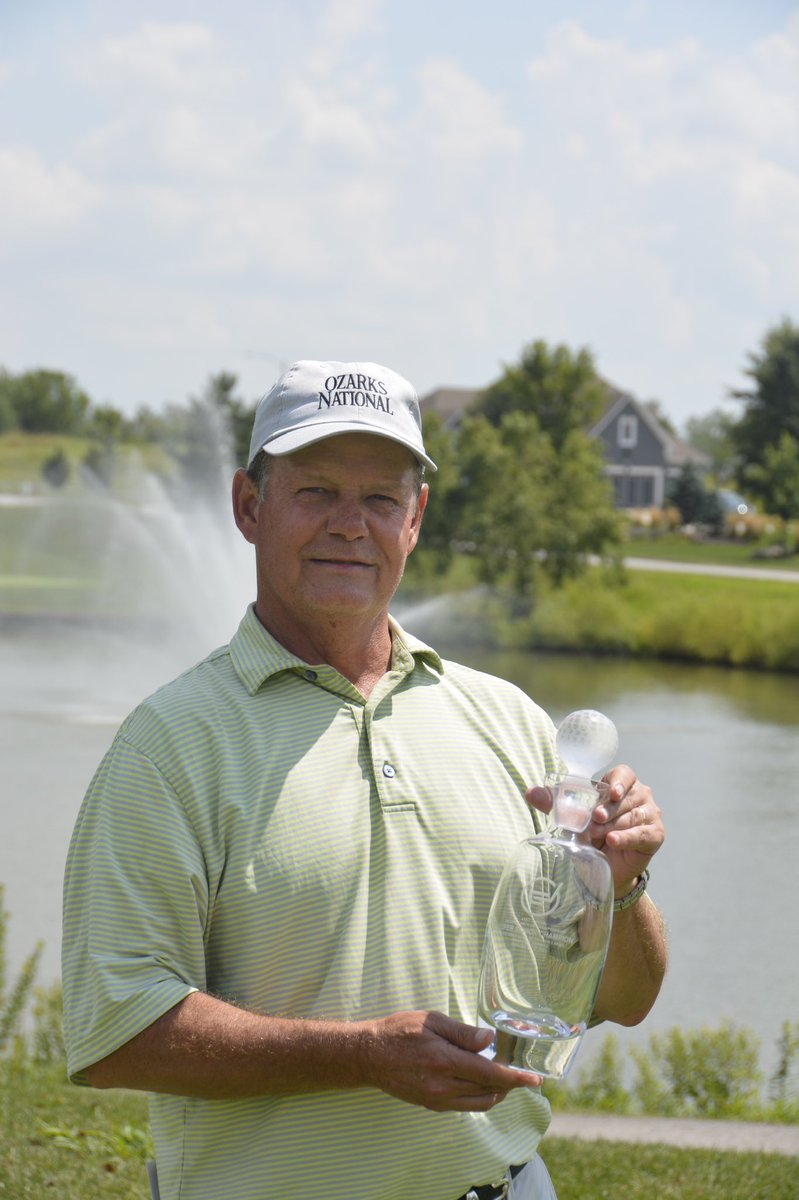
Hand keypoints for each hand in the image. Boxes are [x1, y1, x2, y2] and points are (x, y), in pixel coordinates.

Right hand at [360, 1010, 541, 1111]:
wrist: (369, 1055)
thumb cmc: (399, 1031)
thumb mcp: (431, 1021)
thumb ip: (462, 1032)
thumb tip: (489, 1040)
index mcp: (445, 1061)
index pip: (491, 1074)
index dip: (516, 1078)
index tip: (535, 1078)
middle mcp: (444, 1086)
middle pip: (489, 1091)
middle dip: (511, 1084)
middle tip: (523, 1072)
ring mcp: (437, 1099)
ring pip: (479, 1102)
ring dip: (497, 1092)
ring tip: (506, 1078)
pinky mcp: (432, 1104)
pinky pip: (465, 1105)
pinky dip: (480, 1096)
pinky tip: (481, 1082)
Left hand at [527, 765, 664, 896]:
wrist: (602, 866)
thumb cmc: (589, 834)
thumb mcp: (571, 817)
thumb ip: (552, 803)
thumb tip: (530, 793)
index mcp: (620, 784)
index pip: (624, 774)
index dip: (618, 781)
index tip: (609, 792)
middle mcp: (640, 795)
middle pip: (627, 797)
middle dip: (608, 810)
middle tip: (593, 821)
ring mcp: (650, 814)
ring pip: (633, 815)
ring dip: (613, 825)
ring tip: (599, 836)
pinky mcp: (655, 835)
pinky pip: (642, 833)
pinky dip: (626, 837)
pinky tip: (613, 841)